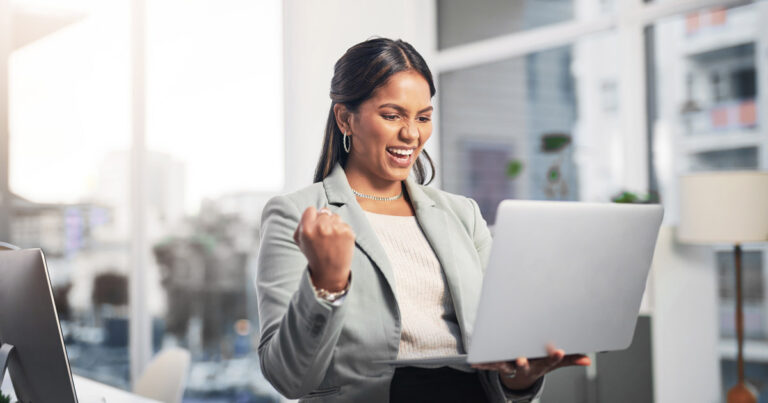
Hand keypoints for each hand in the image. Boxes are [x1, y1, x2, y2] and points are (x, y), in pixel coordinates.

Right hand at [293, 207, 354, 290]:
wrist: (330, 271)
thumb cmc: (314, 255)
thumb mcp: (299, 241)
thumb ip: (301, 224)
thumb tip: (311, 212)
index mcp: (307, 229)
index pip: (310, 210)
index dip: (312, 217)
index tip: (314, 225)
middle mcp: (321, 227)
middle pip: (324, 212)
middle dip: (324, 221)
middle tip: (324, 235)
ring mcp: (336, 229)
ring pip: (335, 216)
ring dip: (334, 224)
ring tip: (332, 239)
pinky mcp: (348, 232)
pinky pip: (344, 224)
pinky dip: (342, 231)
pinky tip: (339, 242)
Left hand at [471, 345, 590, 390]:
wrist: (521, 375)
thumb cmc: (538, 363)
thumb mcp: (554, 362)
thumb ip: (568, 360)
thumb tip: (587, 360)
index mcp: (540, 365)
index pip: (549, 361)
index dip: (554, 357)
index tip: (558, 350)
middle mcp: (525, 366)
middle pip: (524, 365)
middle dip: (522, 362)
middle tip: (521, 359)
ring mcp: (511, 366)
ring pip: (505, 365)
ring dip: (498, 363)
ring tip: (492, 360)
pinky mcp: (499, 364)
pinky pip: (490, 364)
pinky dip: (483, 364)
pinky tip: (474, 362)